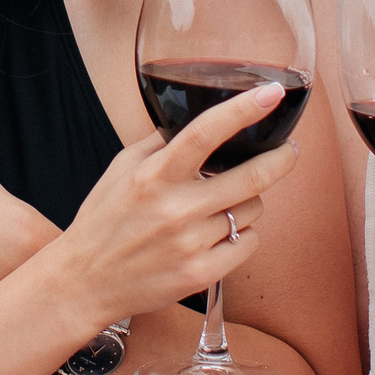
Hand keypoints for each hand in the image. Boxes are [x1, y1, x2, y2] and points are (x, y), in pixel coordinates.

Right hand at [36, 83, 301, 329]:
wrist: (85, 282)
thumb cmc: (103, 221)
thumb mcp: (121, 169)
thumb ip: (158, 144)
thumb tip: (194, 122)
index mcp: (155, 176)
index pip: (205, 132)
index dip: (243, 110)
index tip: (271, 93)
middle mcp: (176, 209)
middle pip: (252, 177)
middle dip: (281, 158)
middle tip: (289, 151)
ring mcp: (191, 244)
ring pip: (252, 211)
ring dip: (247, 202)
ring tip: (222, 205)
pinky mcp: (202, 275)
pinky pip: (248, 244)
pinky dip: (242, 235)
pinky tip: (220, 234)